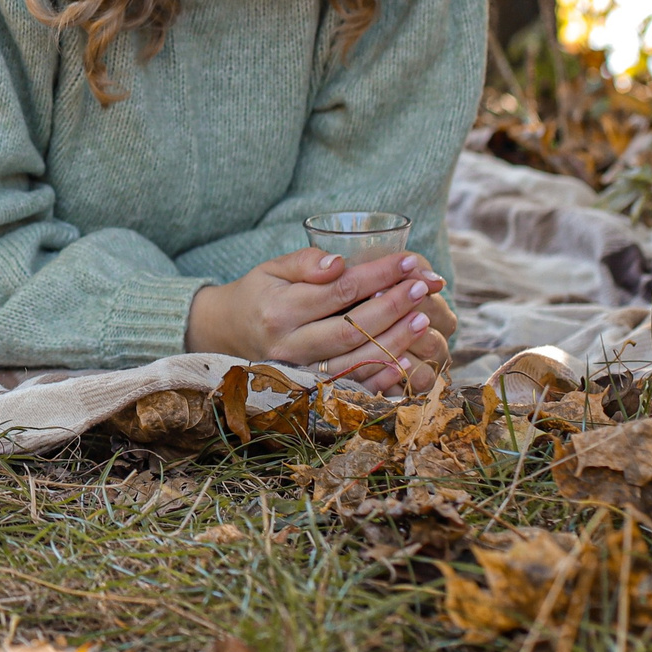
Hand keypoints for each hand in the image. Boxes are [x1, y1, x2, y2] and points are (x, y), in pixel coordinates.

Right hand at [185, 248, 456, 395]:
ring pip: (357, 360)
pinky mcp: (311, 390)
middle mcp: (290, 345)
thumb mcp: (271, 269)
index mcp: (280, 310)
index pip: (339, 290)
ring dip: (396, 340)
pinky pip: (353, 387)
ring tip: (424, 317)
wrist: (226, 335)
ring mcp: (301, 372)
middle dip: (395, 305)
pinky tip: (407, 360)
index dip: (378, 275)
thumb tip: (339, 261)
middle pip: (353, 327)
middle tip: (425, 287)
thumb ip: (304, 262)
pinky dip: (382, 377)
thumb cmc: (257, 295)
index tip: (410, 261)